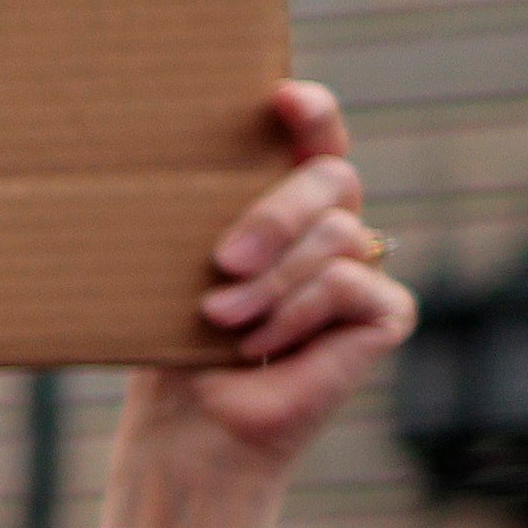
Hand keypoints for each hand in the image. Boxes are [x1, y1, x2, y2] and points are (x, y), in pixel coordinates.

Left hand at [136, 83, 415, 488]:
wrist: (189, 430)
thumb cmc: (173, 347)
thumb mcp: (173, 273)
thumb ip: (191, 222)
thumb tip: (142, 169)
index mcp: (284, 208)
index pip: (314, 142)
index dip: (310, 114)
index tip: (283, 96)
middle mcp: (333, 229)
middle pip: (329, 180)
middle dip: (274, 214)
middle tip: (222, 261)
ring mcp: (365, 269)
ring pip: (335, 235)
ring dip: (270, 282)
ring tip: (219, 318)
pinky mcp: (385, 313)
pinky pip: (348, 283)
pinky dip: (295, 315)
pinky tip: (259, 347)